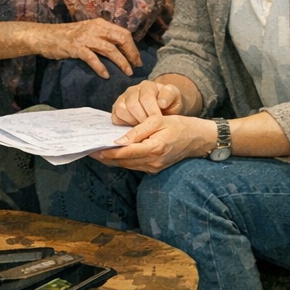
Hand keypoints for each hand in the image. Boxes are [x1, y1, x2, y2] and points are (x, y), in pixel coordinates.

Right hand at [39, 18, 139, 77]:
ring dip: (121, 62)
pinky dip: (101, 68)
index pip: (123, 33)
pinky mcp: (76, 47)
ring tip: (127, 72)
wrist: (44, 36)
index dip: (133, 47)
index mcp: (99, 23)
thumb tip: (119, 49)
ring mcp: (85, 37)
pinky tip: (105, 75)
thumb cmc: (66, 35)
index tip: (137, 59)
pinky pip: (93, 58)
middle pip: (121, 39)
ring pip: (110, 49)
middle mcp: (94, 28)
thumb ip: (101, 36)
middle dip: (132, 54)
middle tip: (136, 66)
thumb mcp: (87, 31)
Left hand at [94, 114, 214, 173]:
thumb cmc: (179, 125)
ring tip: (97, 151)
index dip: (106, 151)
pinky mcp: (156, 168)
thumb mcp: (157, 121)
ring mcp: (155, 167)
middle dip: (105, 157)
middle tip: (89, 150)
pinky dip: (123, 160)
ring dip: (112, 160)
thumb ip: (137, 131)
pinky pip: (135, 165)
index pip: (124, 153)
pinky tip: (114, 153)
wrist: (199, 138)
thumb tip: (118, 141)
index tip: (92, 148)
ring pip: (128, 165)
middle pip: (123, 162)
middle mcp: (153, 161)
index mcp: (154, 148)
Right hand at [111, 79, 184, 126]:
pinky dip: (124, 123)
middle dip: (143, 119)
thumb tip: (161, 102)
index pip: (146, 98)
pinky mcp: (116, 108)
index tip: (158, 121)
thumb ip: (170, 95)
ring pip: (122, 110)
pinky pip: (115, 116)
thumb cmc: (169, 104)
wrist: (163, 108)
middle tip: (151, 127)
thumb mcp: (175, 97)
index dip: (152, 112)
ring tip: (143, 126)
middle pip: (132, 105)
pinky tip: (134, 125)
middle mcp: (132, 90)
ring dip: (133, 122)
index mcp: (147, 86)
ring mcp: (122, 98)